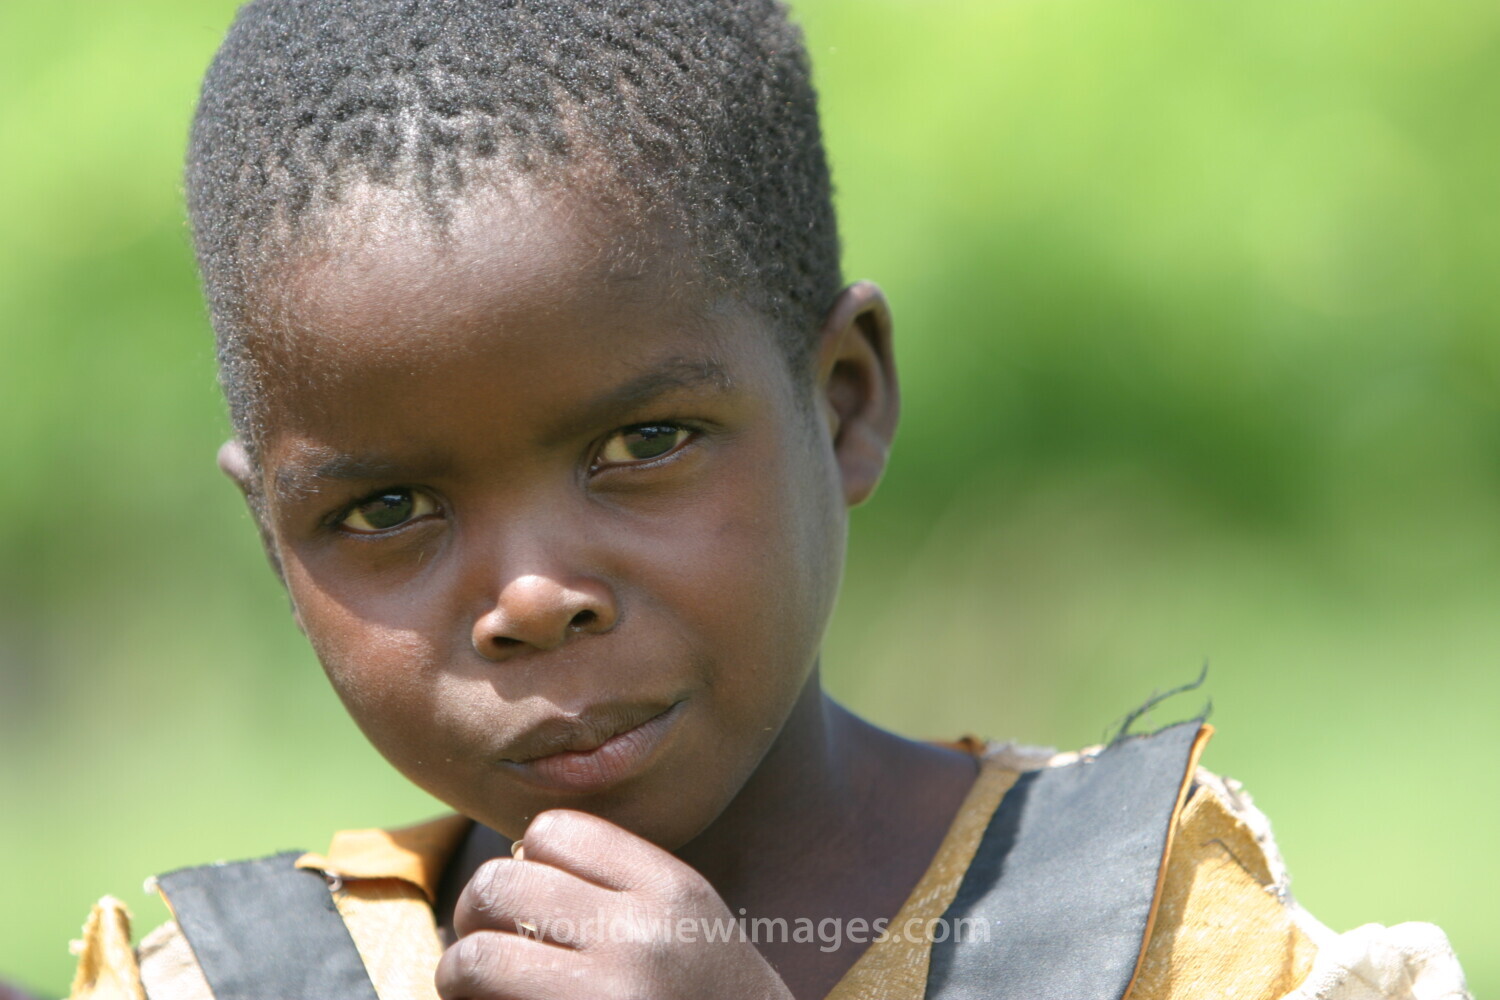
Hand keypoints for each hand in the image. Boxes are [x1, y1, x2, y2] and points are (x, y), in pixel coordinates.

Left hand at [436, 809, 794, 999]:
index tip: (535, 898)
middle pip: (500, 886)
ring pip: (475, 956)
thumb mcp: (684, 915)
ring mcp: (605, 996)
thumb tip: (513, 862)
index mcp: (667, 889)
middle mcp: (637, 938)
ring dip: (459, 972)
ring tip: (477, 987)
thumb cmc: (706, 993)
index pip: (552, 832)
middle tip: (486, 941)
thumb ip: (615, 879)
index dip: (527, 861)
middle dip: (476, 913)